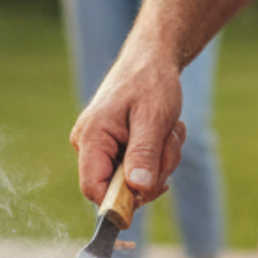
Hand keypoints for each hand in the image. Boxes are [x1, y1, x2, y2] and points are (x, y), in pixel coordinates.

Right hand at [70, 47, 185, 204]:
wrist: (152, 58)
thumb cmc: (151, 81)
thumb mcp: (153, 118)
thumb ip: (144, 154)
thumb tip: (138, 189)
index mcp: (91, 138)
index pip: (94, 190)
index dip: (123, 199)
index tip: (155, 187)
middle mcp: (88, 146)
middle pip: (119, 188)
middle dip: (152, 173)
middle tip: (169, 142)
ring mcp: (101, 148)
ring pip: (134, 180)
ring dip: (161, 161)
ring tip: (169, 131)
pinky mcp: (115, 148)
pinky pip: (139, 168)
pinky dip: (159, 155)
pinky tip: (165, 132)